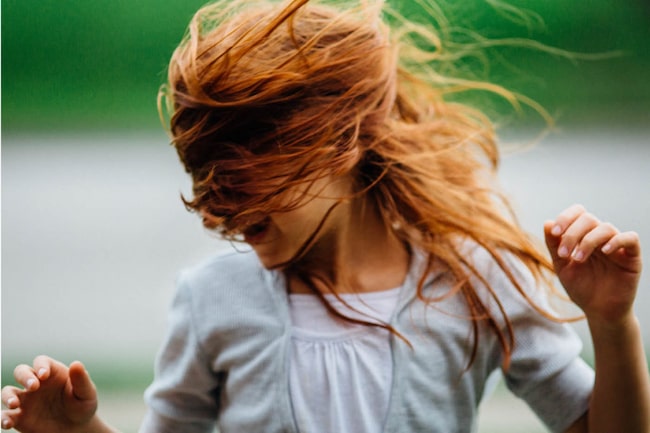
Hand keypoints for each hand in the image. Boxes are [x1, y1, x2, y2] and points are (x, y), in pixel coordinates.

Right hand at [1, 356, 97, 432]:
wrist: (77, 428)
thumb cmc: (83, 406)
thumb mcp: (87, 393)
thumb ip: (81, 379)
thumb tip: (76, 363)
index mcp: (52, 373)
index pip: (42, 362)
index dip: (41, 366)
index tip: (44, 375)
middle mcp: (36, 383)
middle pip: (22, 372)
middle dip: (24, 377)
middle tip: (33, 387)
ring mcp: (26, 400)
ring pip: (8, 391)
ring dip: (7, 396)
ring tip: (14, 404)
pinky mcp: (19, 417)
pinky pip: (6, 415)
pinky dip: (3, 418)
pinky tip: (8, 423)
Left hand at [544, 204, 641, 324]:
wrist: (598, 311)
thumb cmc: (581, 288)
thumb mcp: (562, 266)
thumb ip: (554, 245)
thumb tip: (547, 222)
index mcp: (584, 236)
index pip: (578, 213)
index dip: (565, 218)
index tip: (554, 232)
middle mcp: (600, 237)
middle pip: (588, 219)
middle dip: (572, 234)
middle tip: (563, 254)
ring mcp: (617, 246)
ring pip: (606, 227)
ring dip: (587, 241)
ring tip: (578, 259)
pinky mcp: (632, 257)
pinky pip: (630, 238)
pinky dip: (617, 241)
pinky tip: (604, 251)